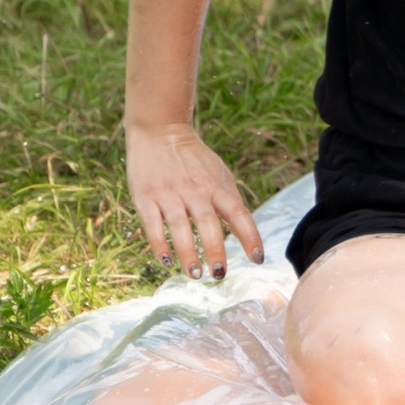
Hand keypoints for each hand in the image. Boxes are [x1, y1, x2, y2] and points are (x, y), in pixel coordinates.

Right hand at [127, 121, 266, 275]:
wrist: (160, 130)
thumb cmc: (193, 159)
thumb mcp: (219, 175)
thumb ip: (232, 203)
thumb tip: (248, 236)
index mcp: (216, 186)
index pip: (238, 213)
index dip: (250, 236)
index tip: (258, 259)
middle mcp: (194, 190)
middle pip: (208, 223)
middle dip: (215, 250)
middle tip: (219, 274)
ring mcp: (169, 194)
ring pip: (180, 227)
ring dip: (188, 253)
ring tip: (194, 274)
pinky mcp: (146, 197)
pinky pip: (153, 225)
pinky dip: (160, 245)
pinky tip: (166, 262)